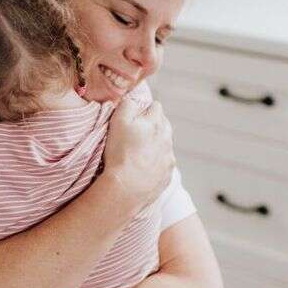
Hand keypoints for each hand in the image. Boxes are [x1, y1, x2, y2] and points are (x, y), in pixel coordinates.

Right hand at [102, 97, 175, 211]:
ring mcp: (169, 158)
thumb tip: (133, 99)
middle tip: (136, 134)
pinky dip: (156, 162)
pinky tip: (143, 167)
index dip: (144, 110)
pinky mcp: (168, 174)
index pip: (155, 106)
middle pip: (164, 124)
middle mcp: (167, 138)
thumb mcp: (118, 121)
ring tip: (138, 152)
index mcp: (156, 123)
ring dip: (155, 144)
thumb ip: (127, 104)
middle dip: (153, 125)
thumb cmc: (120, 153)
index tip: (134, 118)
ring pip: (165, 144)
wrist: (127, 188)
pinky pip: (164, 163)